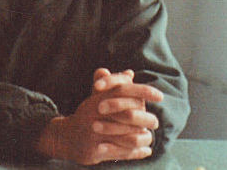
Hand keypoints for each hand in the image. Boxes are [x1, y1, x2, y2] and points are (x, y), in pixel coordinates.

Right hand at [35, 68, 162, 164]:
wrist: (66, 136)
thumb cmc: (87, 115)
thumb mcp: (97, 97)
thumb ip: (113, 85)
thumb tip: (130, 73)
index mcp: (98, 98)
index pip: (123, 89)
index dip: (143, 91)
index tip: (160, 95)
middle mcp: (96, 114)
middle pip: (129, 115)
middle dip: (146, 119)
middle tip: (155, 122)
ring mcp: (95, 133)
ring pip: (128, 137)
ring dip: (143, 138)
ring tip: (149, 137)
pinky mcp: (95, 150)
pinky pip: (122, 153)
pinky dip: (137, 153)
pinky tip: (145, 151)